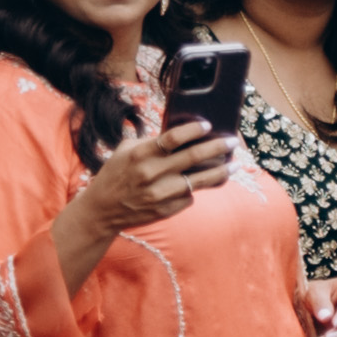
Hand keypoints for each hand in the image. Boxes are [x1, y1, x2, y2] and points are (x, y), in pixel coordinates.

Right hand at [80, 119, 230, 241]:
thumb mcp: (125, 152)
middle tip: (233, 142)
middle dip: (218, 148)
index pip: (173, 138)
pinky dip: (193, 190)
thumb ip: (151, 142)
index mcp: (140, 155)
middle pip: (193, 157)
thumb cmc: (115, 174)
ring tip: (234, 165)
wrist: (101, 210)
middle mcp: (151, 174)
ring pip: (200, 181)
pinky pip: (189, 197)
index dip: (193, 130)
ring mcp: (159, 194)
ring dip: (221, 172)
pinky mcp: (165, 210)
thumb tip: (182, 133)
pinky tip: (197, 185)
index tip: (208, 125)